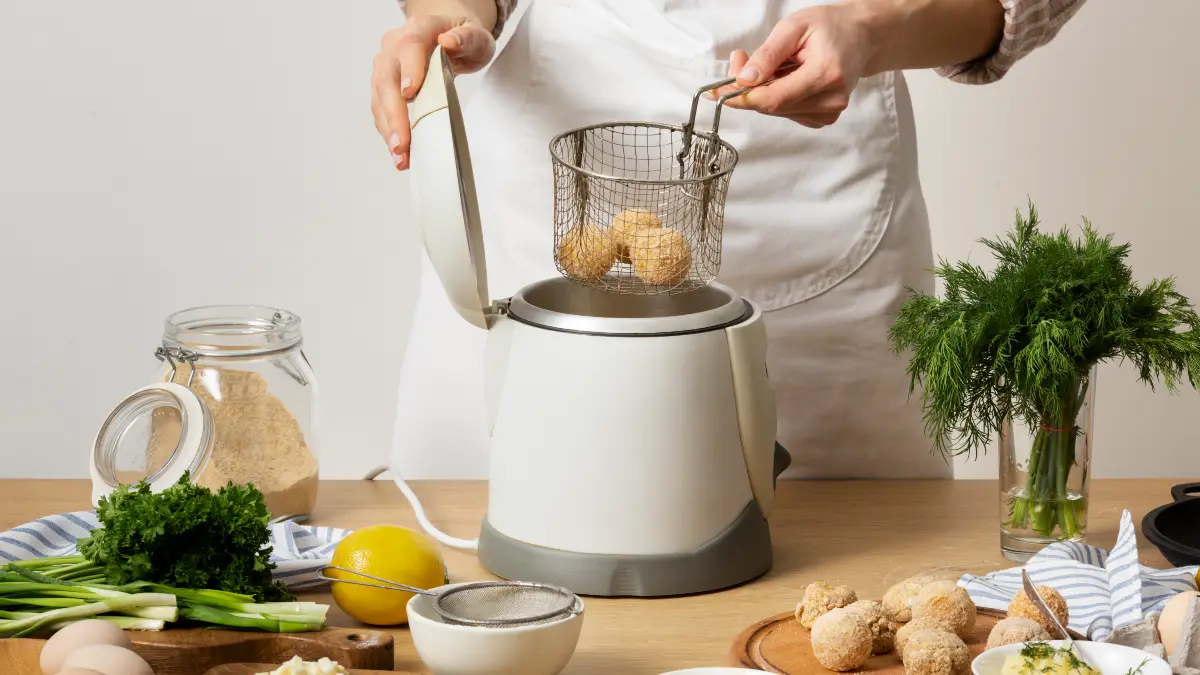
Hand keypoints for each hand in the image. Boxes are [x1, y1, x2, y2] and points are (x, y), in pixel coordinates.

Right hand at [372, 14, 494, 169]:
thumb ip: (467, 38)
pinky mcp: (384, 85)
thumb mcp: (476, 36)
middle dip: (394, 114)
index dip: (408, 69)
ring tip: (400, 155)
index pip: (410, 46)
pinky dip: (389, 131)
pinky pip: (381, 109)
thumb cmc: (462, 39)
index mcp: (420, 29)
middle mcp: (395, 46)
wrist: (447, 37)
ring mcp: (386, 66)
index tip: (409, 93)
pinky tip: (399, 151)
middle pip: (388, 79)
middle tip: (402, 143)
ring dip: (388, 129)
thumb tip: (448, 42)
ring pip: (380, 98)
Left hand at [711, 2, 878, 128]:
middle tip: (740, 60)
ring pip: (777, 111)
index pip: (774, 99)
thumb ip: (768, 54)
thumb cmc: (830, 26)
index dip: (742, 97)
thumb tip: (744, 79)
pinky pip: (788, 113)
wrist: (861, 36)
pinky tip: (788, 78)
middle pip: (772, 107)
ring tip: (773, 64)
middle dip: (749, 88)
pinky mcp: (825, 117)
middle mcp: (831, 99)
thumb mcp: (794, 27)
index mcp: (825, 74)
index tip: (718, 91)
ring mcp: (830, 112)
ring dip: (764, 91)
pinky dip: (778, 97)